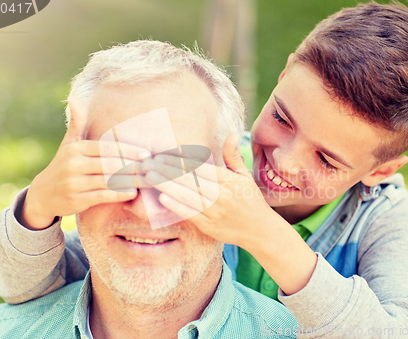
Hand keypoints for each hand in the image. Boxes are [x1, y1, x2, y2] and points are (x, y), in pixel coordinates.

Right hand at [17, 97, 150, 229]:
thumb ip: (77, 123)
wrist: (42, 195)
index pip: (107, 148)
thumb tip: (73, 98)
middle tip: (153, 168)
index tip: (147, 154)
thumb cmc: (63, 165)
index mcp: (76, 148)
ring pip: (108, 180)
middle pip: (110, 164)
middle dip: (134, 166)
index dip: (129, 150)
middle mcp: (73, 164)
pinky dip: (118, 194)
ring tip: (148, 180)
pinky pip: (102, 196)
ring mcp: (73, 183)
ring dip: (131, 181)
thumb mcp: (68, 144)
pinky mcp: (76, 200)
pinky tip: (132, 192)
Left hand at [142, 133, 318, 294]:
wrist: (261, 230)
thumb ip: (233, 155)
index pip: (198, 167)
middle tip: (146, 162)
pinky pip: (191, 214)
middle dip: (166, 170)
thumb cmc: (251, 200)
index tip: (161, 154)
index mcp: (227, 180)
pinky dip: (177, 206)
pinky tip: (162, 198)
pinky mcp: (210, 227)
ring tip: (148, 176)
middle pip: (189, 179)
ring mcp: (215, 211)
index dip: (178, 160)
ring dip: (166, 185)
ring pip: (187, 195)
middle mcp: (221, 194)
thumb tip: (231, 133)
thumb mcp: (244, 176)